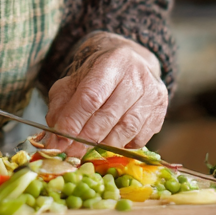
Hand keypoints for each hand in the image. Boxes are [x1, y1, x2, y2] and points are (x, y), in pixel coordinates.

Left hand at [42, 33, 167, 155]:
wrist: (131, 60)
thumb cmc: (99, 73)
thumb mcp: (75, 80)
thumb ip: (62, 105)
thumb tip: (54, 138)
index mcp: (112, 62)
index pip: (90, 97)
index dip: (73, 122)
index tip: (57, 143)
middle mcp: (137, 76)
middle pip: (108, 116)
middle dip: (85, 140)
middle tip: (69, 155)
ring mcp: (153, 94)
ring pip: (126, 130)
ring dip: (103, 147)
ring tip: (86, 154)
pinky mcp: (161, 111)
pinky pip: (140, 138)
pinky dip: (122, 147)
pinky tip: (109, 146)